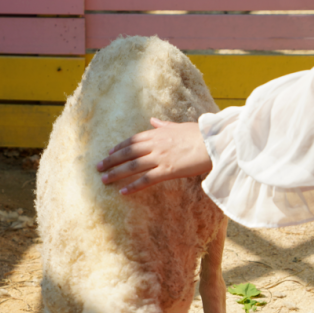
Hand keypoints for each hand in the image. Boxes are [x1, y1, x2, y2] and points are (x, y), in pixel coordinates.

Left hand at [97, 118, 211, 193]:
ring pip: (132, 166)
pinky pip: (146, 180)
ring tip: (103, 179)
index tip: (109, 152)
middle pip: (128, 153)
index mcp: (159, 134)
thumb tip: (153, 120)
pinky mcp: (167, 171)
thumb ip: (164, 125)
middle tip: (98, 167)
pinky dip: (133, 186)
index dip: (119, 146)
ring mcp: (160, 158)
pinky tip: (122, 192)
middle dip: (111, 160)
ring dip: (116, 173)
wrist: (215, 143)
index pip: (133, 140)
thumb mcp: (180, 126)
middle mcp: (156, 145)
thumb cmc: (202, 134)